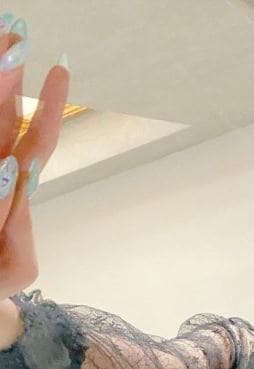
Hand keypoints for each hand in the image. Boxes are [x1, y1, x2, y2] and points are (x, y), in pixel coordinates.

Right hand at [0, 21, 69, 300]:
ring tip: (2, 45)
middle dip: (6, 77)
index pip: (37, 141)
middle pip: (4, 121)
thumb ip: (18, 233)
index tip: (61, 66)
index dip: (50, 107)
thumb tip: (12, 182)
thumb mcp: (18, 265)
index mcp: (13, 187)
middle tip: (14, 31)